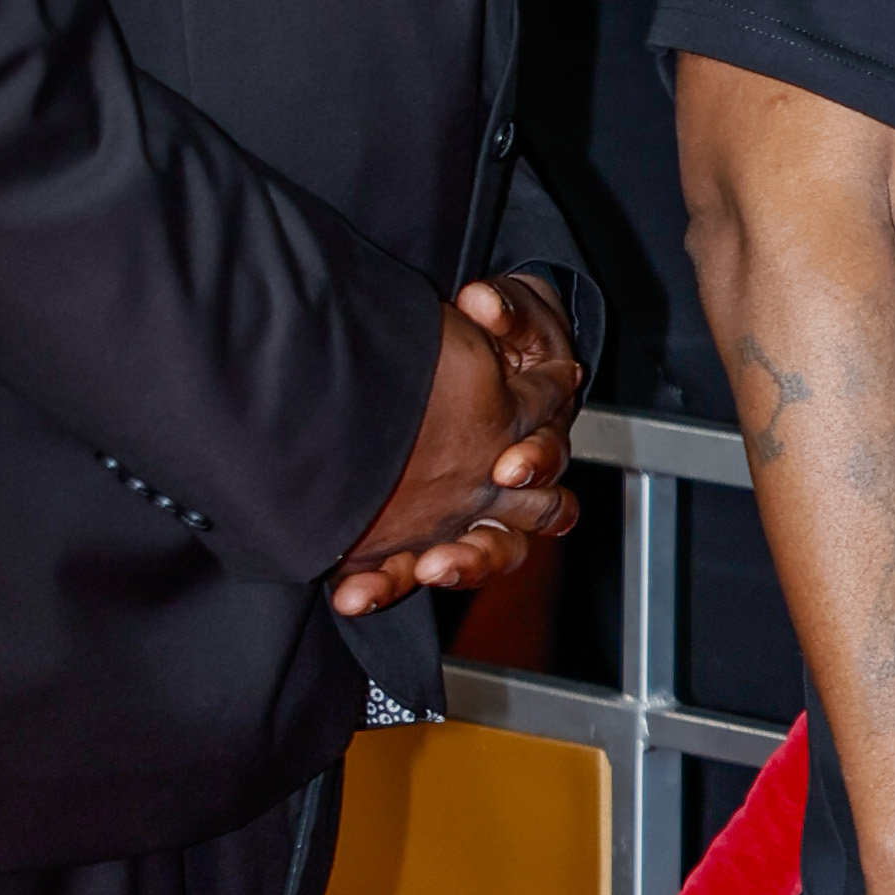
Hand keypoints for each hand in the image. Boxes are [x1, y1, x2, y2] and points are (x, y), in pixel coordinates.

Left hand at [329, 277, 583, 615]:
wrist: (454, 353)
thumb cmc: (490, 335)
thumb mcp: (505, 313)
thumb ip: (504, 309)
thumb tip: (482, 302)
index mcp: (532, 442)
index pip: (545, 465)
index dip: (534, 467)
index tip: (508, 468)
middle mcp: (502, 493)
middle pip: (510, 538)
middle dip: (481, 551)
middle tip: (444, 557)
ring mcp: (458, 518)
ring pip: (463, 564)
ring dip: (439, 573)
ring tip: (407, 576)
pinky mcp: (411, 532)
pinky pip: (400, 570)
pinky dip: (377, 585)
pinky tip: (349, 592)